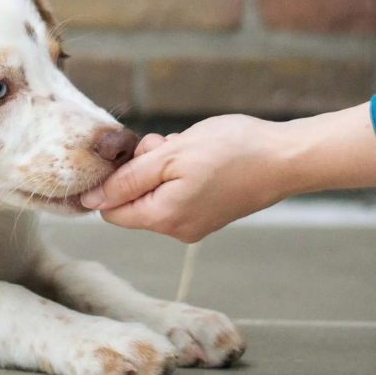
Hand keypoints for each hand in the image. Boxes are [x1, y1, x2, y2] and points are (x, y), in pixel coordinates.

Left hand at [80, 105, 375, 242]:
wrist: (286, 157)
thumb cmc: (230, 151)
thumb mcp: (170, 156)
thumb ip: (127, 179)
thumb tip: (89, 200)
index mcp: (163, 218)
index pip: (110, 211)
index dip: (112, 179)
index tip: (134, 153)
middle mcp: (176, 229)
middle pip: (132, 199)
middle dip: (140, 167)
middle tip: (164, 145)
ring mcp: (194, 222)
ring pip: (154, 191)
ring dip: (160, 164)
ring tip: (185, 146)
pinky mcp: (208, 211)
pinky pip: (176, 191)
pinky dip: (178, 169)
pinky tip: (197, 153)